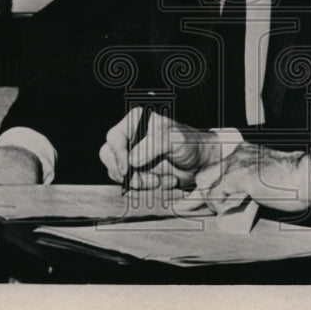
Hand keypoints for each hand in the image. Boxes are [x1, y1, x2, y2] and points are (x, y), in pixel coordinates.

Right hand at [98, 108, 223, 189]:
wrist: (201, 163)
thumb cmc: (189, 143)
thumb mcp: (175, 139)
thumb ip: (155, 144)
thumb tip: (132, 159)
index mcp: (136, 121)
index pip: (114, 138)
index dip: (117, 155)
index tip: (127, 170)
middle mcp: (130, 138)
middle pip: (109, 157)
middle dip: (125, 173)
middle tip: (143, 182)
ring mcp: (132, 156)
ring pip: (120, 174)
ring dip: (140, 182)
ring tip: (163, 180)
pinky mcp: (137, 172)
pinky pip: (131, 185)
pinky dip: (147, 188)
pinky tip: (167, 181)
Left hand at [191, 143, 310, 213]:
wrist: (306, 176)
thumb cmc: (294, 180)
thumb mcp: (268, 175)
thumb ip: (252, 182)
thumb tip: (242, 198)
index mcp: (245, 152)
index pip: (218, 168)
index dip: (213, 186)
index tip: (215, 198)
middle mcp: (237, 154)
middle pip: (206, 174)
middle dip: (204, 192)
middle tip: (207, 206)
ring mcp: (235, 164)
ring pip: (206, 184)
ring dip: (208, 201)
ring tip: (216, 210)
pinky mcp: (236, 176)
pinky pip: (215, 194)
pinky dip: (218, 206)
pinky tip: (227, 211)